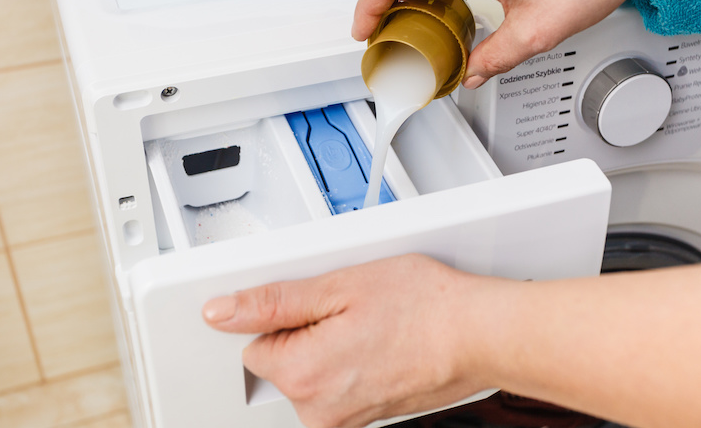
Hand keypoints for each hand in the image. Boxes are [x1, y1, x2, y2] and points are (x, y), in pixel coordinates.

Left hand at [203, 254, 488, 427]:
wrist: (479, 334)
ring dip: (332, 346)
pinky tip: (380, 341)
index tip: (318, 302)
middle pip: (282, 361)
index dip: (285, 313)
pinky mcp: (366, 417)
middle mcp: (318, 411)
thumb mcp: (338, 286)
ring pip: (311, 373)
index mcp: (302, 375)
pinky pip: (338, 385)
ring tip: (372, 325)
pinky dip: (351, 362)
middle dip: (307, 331)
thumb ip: (272, 302)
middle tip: (350, 309)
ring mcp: (345, 419)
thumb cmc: (423, 307)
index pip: (254, 342)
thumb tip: (221, 312)